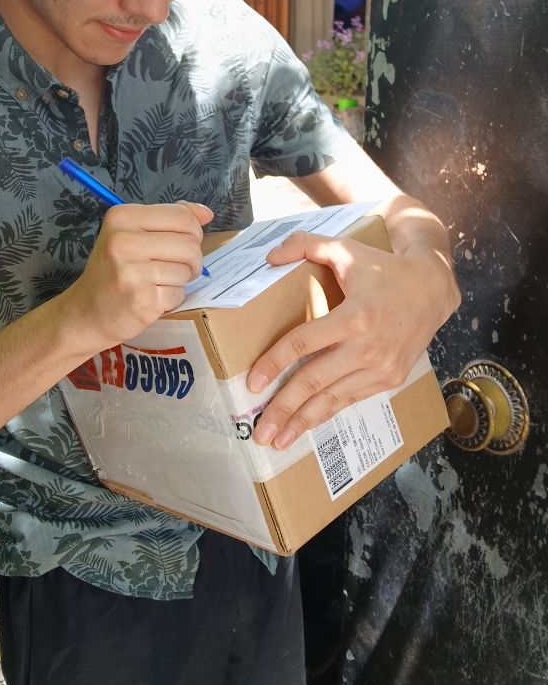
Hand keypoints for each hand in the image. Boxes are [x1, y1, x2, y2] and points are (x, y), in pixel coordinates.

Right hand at [65, 201, 212, 349]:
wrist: (86, 312)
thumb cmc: (113, 270)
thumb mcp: (131, 234)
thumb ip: (169, 219)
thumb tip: (206, 214)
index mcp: (121, 217)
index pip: (182, 216)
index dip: (193, 231)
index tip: (180, 242)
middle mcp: (123, 242)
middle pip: (190, 244)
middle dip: (192, 259)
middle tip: (173, 266)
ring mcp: (132, 273)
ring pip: (187, 270)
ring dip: (179, 280)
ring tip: (156, 282)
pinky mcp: (142, 300)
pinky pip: (179, 294)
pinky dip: (172, 298)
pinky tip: (151, 297)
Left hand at [248, 230, 458, 449]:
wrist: (433, 288)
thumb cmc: (383, 268)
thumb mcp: (346, 247)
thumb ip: (306, 244)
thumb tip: (270, 256)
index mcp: (354, 316)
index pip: (303, 344)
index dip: (274, 363)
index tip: (252, 383)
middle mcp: (368, 347)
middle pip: (314, 382)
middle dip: (283, 408)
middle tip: (259, 430)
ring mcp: (381, 367)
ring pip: (333, 400)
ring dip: (302, 422)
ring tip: (276, 440)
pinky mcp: (390, 378)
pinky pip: (350, 399)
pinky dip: (327, 414)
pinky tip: (307, 426)